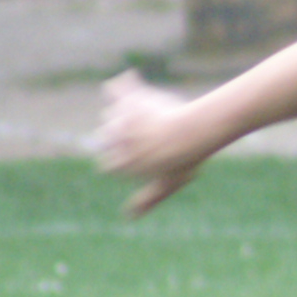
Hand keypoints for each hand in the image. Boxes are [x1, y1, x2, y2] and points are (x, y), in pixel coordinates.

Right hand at [96, 70, 205, 218]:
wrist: (192, 133)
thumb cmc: (183, 161)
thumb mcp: (167, 185)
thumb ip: (148, 199)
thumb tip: (129, 216)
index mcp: (121, 163)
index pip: (108, 164)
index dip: (120, 161)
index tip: (134, 158)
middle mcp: (113, 140)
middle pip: (105, 137)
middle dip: (118, 137)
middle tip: (142, 136)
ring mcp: (120, 119)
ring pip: (111, 115)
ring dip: (123, 116)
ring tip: (146, 117)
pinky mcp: (129, 99)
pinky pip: (117, 90)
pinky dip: (122, 87)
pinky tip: (130, 79)